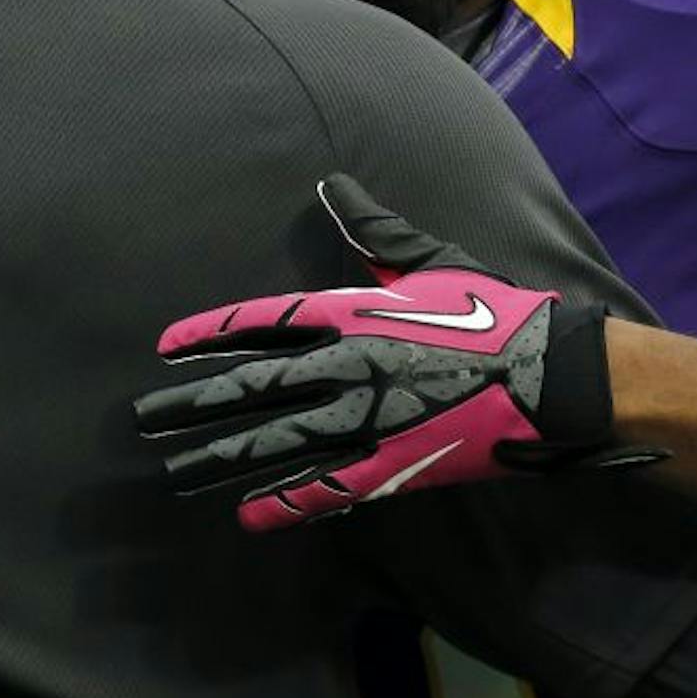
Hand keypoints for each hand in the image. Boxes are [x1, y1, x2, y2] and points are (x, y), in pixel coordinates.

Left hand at [134, 174, 655, 530]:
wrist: (553, 375)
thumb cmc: (494, 310)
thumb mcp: (429, 259)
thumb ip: (373, 229)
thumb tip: (331, 182)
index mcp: (355, 312)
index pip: (264, 319)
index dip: (211, 332)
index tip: (165, 345)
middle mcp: (350, 365)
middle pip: (255, 386)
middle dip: (195, 403)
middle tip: (143, 418)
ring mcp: (369, 419)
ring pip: (279, 442)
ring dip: (223, 457)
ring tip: (175, 471)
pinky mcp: (396, 465)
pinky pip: (329, 488)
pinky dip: (288, 504)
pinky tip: (248, 515)